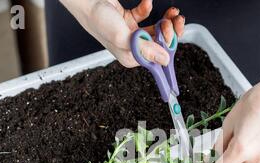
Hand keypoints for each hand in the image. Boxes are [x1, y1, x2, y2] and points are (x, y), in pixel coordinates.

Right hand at [60, 0, 184, 66]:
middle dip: (170, 31)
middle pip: (159, 43)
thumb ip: (145, 49)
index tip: (171, 32)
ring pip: (156, 29)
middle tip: (173, 21)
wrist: (85, 0)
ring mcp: (130, 33)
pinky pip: (144, 15)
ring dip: (165, 20)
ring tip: (171, 12)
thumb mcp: (123, 37)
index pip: (157, 57)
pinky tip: (147, 2)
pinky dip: (148, 8)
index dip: (168, 44)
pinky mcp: (128, 19)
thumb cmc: (98, 19)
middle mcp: (131, 47)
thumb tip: (164, 60)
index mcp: (130, 57)